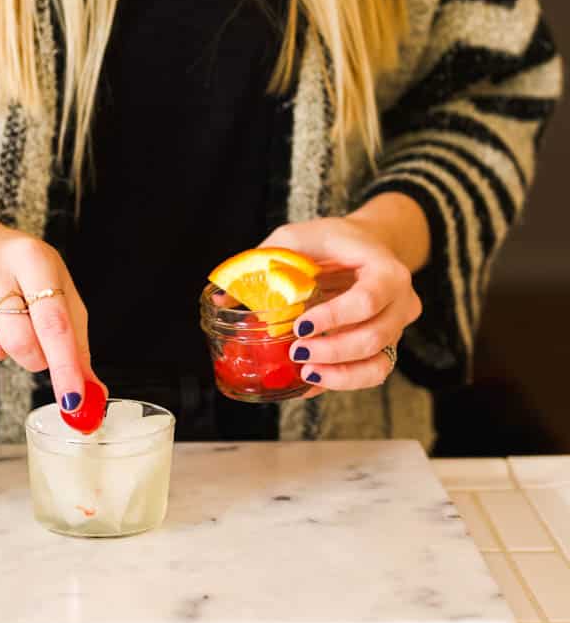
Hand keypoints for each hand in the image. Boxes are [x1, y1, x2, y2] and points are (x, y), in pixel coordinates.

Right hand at [0, 203, 101, 410]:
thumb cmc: (16, 270)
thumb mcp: (55, 288)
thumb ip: (75, 340)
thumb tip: (91, 391)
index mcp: (30, 256)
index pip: (53, 321)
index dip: (65, 366)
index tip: (74, 400)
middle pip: (20, 341)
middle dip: (36, 359)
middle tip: (37, 347)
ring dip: (5, 354)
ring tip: (3, 326)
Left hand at [259, 200, 423, 394]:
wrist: (367, 244)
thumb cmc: (330, 241)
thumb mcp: (295, 239)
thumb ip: (262, 263)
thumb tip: (222, 298)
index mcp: (385, 269)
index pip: (369, 298)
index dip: (334, 317)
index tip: (300, 326)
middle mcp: (400, 301)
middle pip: (377, 335)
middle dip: (335, 350)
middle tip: (297, 352)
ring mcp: (397, 326)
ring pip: (380, 362)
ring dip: (342, 374)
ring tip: (305, 374)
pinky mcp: (386, 344)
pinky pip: (373, 372)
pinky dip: (343, 380)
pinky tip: (311, 383)